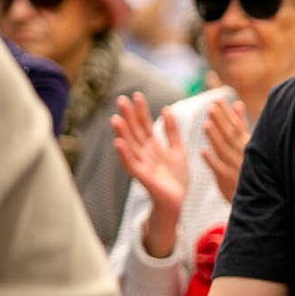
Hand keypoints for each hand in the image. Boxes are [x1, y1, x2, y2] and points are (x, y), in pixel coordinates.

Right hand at [111, 94, 189, 217]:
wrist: (179, 200)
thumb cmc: (176, 177)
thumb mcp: (177, 149)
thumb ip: (172, 131)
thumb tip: (166, 109)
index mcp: (153, 146)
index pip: (145, 124)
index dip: (141, 110)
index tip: (137, 95)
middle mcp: (145, 153)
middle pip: (134, 132)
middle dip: (128, 117)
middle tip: (121, 100)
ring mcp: (142, 164)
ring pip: (130, 146)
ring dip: (122, 134)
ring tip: (115, 119)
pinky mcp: (143, 177)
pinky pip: (131, 165)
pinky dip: (124, 154)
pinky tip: (118, 143)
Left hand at [202, 95, 248, 202]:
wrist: (256, 197)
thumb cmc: (249, 165)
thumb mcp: (248, 143)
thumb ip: (240, 123)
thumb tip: (237, 103)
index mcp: (248, 144)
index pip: (236, 126)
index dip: (227, 113)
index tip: (217, 100)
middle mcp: (243, 154)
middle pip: (230, 135)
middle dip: (221, 121)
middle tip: (211, 108)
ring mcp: (237, 168)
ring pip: (225, 151)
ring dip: (216, 138)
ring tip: (207, 124)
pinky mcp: (230, 181)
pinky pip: (220, 170)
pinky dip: (212, 161)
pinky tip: (203, 152)